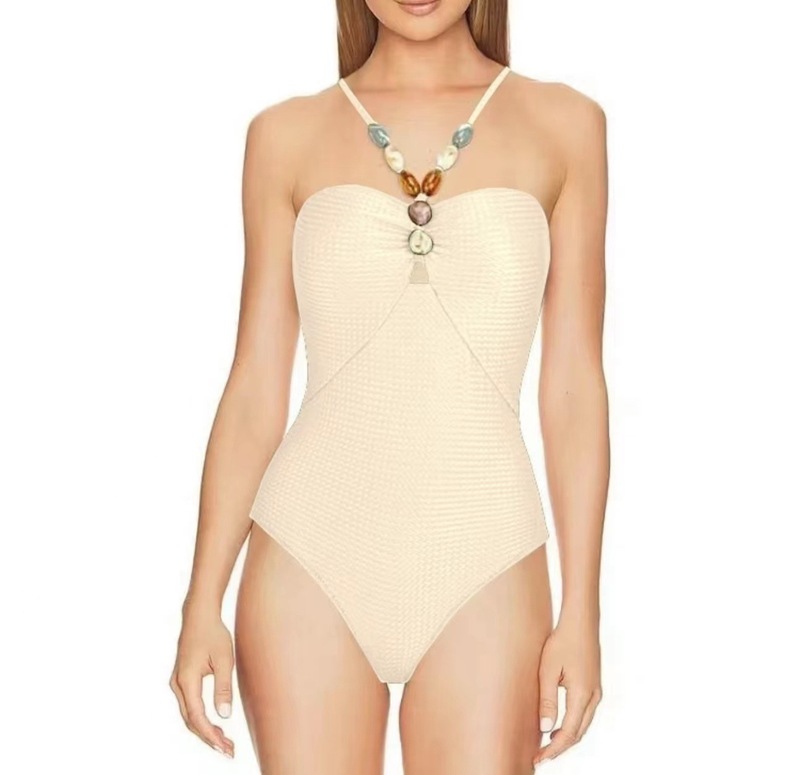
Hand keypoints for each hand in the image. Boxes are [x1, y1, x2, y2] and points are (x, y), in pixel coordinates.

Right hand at [169, 604, 235, 757]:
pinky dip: (201, 719)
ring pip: (189, 715)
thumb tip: (224, 715)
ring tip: (225, 742)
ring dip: (205, 730)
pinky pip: (190, 706)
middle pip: (191, 721)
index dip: (211, 735)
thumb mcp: (225, 659)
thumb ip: (223, 687)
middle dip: (209, 738)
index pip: (197, 717)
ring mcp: (178, 683)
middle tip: (228, 751)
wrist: (199, 616)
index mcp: (187, 680)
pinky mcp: (182, 680)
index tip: (225, 747)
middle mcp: (178, 685)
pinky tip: (216, 725)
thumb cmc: (213, 634)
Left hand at [533, 615, 601, 765]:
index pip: (569, 733)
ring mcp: (596, 692)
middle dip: (560, 748)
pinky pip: (584, 714)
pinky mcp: (594, 686)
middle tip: (540, 756)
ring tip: (546, 744)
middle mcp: (593, 697)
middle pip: (578, 733)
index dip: (554, 749)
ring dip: (566, 738)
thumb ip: (547, 700)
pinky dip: (572, 725)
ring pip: (583, 725)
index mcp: (582, 695)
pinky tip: (558, 725)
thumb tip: (545, 728)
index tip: (539, 758)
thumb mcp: (548, 670)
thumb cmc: (562, 642)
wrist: (581, 622)